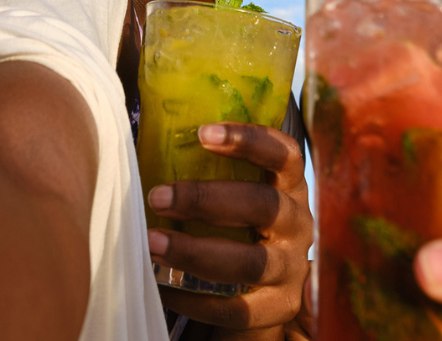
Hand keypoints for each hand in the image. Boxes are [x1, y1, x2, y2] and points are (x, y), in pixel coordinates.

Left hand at [147, 123, 311, 332]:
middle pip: (263, 205)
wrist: (267, 290)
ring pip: (251, 262)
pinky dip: (195, 300)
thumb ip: (209, 174)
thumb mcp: (238, 195)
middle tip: (158, 197)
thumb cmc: (240, 228)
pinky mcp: (278, 308)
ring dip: (195, 251)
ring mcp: (291, 269)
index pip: (285, 155)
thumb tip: (143, 151)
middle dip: (206, 200)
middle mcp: (298, 225)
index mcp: (290, 188)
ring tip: (152, 244)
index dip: (249, 140)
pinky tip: (162, 288)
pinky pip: (237, 308)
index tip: (204, 133)